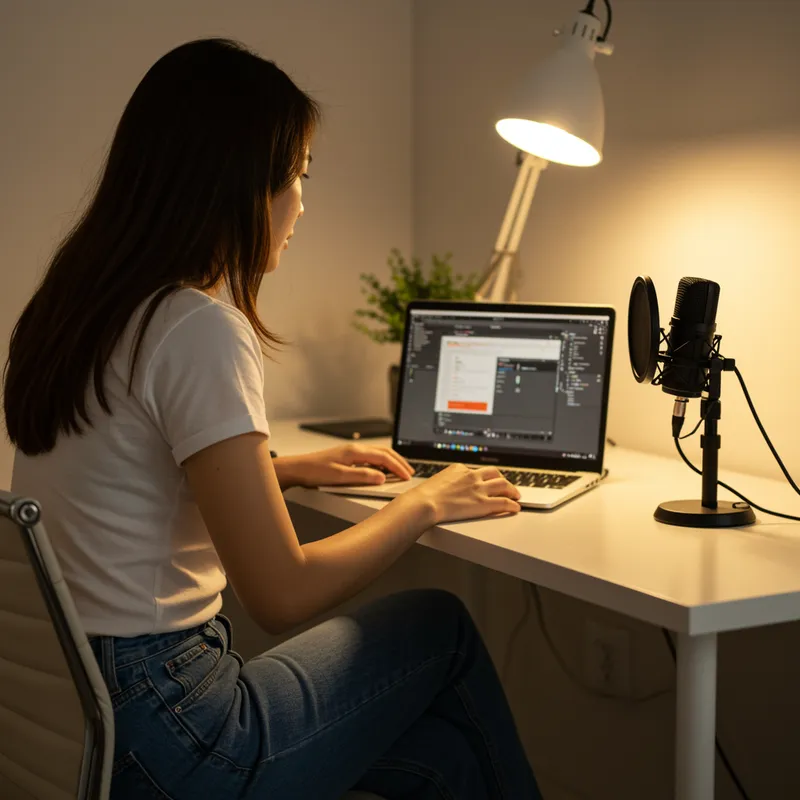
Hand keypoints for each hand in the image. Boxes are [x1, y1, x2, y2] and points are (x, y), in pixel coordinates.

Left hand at [277, 443, 413, 487]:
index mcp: (355, 452)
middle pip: (384, 452)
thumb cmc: (314, 472)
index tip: (407, 476)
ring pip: (378, 453)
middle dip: (399, 461)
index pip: (383, 457)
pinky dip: (382, 462)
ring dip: (392, 461)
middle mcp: (355, 449)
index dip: (397, 467)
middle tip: (410, 472)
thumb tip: (382, 477)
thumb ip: (362, 476)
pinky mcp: (347, 457)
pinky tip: (383, 469)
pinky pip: (371, 456)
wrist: (297, 469)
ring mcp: (351, 452)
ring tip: (401, 470)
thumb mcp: (340, 477)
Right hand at [401, 464, 520, 523]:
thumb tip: (448, 488)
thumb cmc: (425, 495)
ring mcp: (479, 489)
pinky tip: (515, 507)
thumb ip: (448, 482)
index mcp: (460, 469)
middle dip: (503, 480)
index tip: (488, 482)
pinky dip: (512, 504)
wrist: (425, 503)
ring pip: (503, 485)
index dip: (485, 477)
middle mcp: (472, 476)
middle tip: (507, 486)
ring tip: (516, 495)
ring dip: (512, 490)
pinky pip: (503, 502)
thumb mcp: (437, 481)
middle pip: (495, 474)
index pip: (478, 471)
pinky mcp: (483, 504)